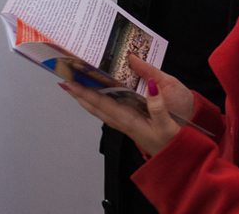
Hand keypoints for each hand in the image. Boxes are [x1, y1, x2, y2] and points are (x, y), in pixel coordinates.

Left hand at [61, 54, 194, 155]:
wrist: (172, 157)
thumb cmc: (169, 140)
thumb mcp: (166, 124)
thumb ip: (158, 106)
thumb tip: (151, 85)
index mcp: (127, 119)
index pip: (102, 103)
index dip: (85, 92)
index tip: (70, 82)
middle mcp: (121, 121)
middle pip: (95, 107)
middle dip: (80, 94)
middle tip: (65, 81)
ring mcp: (124, 123)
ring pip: (99, 110)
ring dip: (86, 99)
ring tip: (76, 88)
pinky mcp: (129, 123)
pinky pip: (107, 111)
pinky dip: (98, 103)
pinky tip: (99, 100)